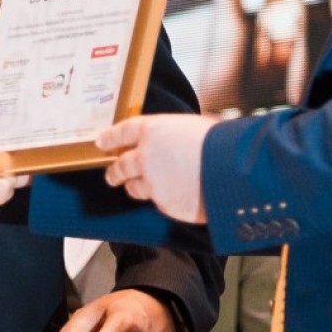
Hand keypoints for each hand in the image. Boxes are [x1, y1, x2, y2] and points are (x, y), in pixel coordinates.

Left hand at [97, 114, 214, 223]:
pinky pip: (156, 202)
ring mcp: (152, 183)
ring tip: (138, 186)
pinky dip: (160, 199)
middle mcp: (145, 157)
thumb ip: (173, 135)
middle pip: (120, 165)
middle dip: (114, 170)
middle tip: (112, 174)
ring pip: (133, 187)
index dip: (110, 137)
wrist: (231, 173)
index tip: (101, 142)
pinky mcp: (163, 204)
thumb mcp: (193, 127)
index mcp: (152, 131)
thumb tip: (173, 141)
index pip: (121, 132)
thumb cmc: (219, 144)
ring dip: (134, 186)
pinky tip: (172, 195)